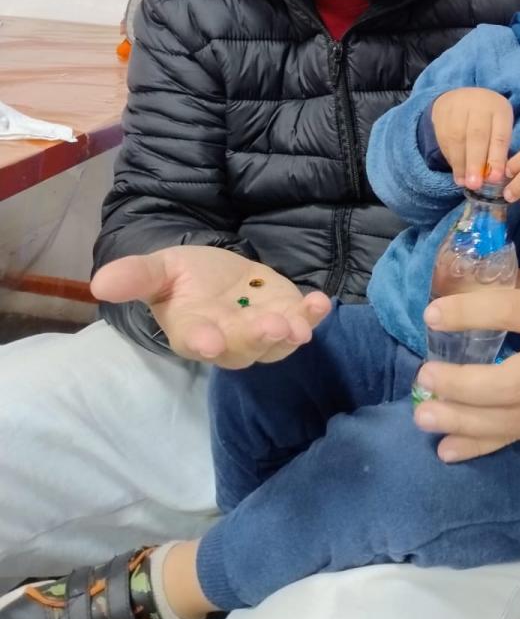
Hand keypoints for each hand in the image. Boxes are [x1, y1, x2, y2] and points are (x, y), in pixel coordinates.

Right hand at [91, 246, 331, 367]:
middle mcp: (228, 339)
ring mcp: (261, 330)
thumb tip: (99, 281)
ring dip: (289, 333)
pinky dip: (313, 315)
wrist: (214, 274)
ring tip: (299, 323)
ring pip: (276, 343)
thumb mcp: (158, 269)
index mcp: (192, 329)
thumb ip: (136, 276)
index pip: (195, 341)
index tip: (210, 341)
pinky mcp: (287, 314)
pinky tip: (321, 302)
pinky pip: (302, 322)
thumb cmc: (182, 277)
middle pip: (243, 348)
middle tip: (271, 327)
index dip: (203, 342)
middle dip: (257, 339)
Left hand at [412, 268, 519, 461]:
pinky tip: (447, 449)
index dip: (469, 314)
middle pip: (512, 384)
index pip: (511, 313)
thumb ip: (509, 286)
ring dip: (464, 422)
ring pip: (513, 419)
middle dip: (463, 386)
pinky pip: (518, 437)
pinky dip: (481, 446)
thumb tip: (456, 287)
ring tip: (423, 415)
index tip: (431, 316)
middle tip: (424, 377)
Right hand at [431, 87, 512, 188]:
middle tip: (475, 184)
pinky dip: (450, 157)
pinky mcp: (442, 112)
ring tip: (464, 182)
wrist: (464, 99)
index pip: (499, 135)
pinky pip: (444, 137)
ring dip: (460, 163)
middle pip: (477, 135)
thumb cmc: (488, 121)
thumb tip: (493, 178)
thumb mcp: (498, 129)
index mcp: (499, 109)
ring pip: (457, 137)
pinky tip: (456, 171)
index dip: (497, 158)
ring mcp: (458, 106)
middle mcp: (480, 104)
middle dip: (475, 163)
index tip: (495, 179)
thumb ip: (497, 150)